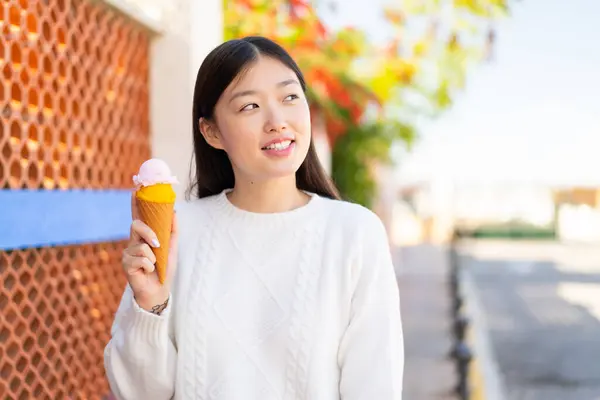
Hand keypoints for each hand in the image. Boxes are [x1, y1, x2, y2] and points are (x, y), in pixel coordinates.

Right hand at [121, 191, 178, 311]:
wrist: (160, 289)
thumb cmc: (164, 269)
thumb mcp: (171, 247)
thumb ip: (172, 230)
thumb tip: (174, 211)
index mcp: (143, 237)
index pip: (138, 217)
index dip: (135, 204)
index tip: (135, 190)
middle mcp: (133, 242)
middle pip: (136, 225)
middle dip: (149, 233)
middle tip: (157, 244)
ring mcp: (128, 253)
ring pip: (140, 245)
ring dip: (153, 257)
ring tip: (154, 265)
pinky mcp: (126, 264)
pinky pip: (141, 259)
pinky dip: (149, 266)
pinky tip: (147, 272)